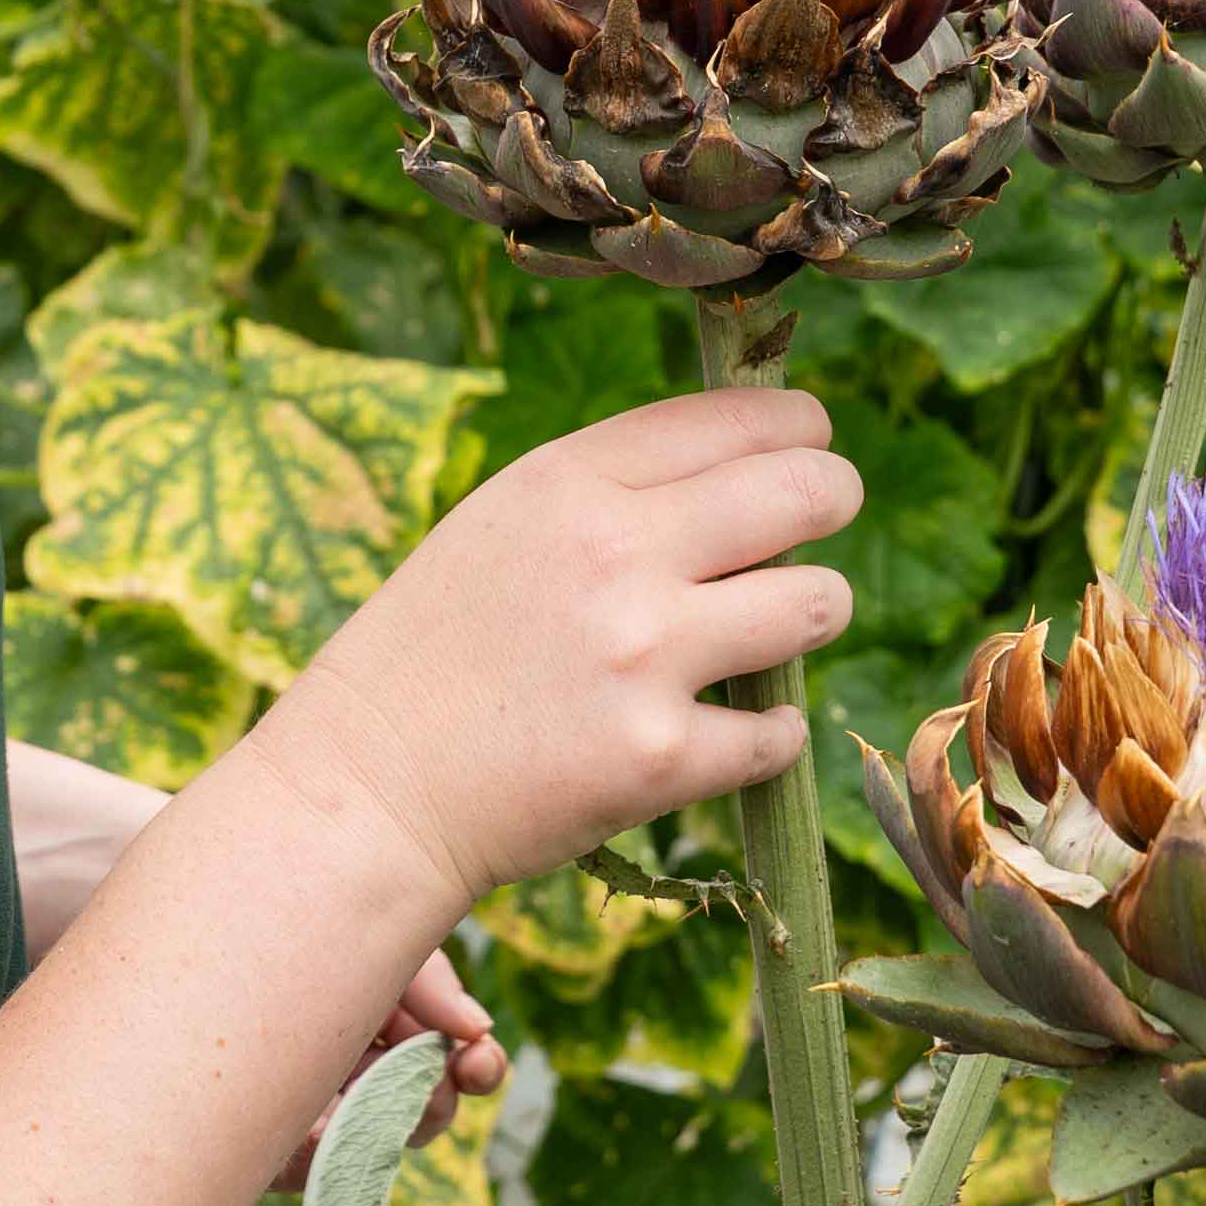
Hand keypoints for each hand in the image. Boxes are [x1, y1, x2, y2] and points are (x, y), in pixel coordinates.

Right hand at [239, 387, 857, 905]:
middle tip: (829, 513)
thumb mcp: (503, 523)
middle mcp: (615, 554)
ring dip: (814, 611)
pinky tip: (733, 728)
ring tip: (778, 626)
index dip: (798, 427)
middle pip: (806, 493)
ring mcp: (644, 657)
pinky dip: (769, 734)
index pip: (736, 420)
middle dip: (835, 497)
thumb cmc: (435, 649)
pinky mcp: (662, 757)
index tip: (811, 443)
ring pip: (818, 603)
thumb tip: (755, 462)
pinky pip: (779, 732)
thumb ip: (613, 488)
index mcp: (569, 482)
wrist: (370, 785)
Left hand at [282, 950, 503, 1190]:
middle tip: (417, 1079)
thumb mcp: (374, 935)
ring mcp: (318, 1115)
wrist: (196, 933)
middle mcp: (361, 1074)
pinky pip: (311, 1171)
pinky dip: (321, 1149)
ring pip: (374, 1143)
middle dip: (432, 1096)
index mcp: (391, 1026)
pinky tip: (314, 1123)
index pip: (453, 1061)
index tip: (478, 1059)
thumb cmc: (292, 927)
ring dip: (375, 1116)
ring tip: (354, 1086)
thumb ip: (430, 983)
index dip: (478, 1067)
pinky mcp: (271, 1153)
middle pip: (423, 1111)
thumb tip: (478, 1032)